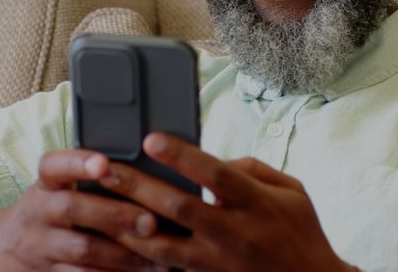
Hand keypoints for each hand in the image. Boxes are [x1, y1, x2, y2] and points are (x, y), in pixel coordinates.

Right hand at [0, 149, 162, 271]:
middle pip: (72, 208)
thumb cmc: (46, 212)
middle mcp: (39, 213)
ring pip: (82, 251)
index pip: (54, 166)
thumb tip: (144, 171)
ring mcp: (41, 247)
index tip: (103, 163)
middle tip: (150, 221)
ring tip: (159, 257)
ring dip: (124, 255)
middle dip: (114, 214)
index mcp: (45, 185)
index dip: (77, 163)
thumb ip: (86, 179)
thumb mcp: (54, 189)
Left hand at [101, 134, 358, 271]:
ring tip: (97, 207)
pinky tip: (115, 240)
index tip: (150, 139)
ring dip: (127, 224)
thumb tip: (211, 159)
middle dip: (138, 186)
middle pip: (179, 207)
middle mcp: (235, 233)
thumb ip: (251, 168)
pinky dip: (139, 255)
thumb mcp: (292, 190)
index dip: (181, 156)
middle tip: (105, 168)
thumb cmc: (300, 231)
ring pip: (163, 245)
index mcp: (257, 203)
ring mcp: (219, 262)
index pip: (214, 174)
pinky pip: (167, 268)